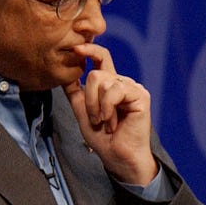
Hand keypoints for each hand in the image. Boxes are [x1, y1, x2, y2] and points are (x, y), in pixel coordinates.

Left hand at [63, 43, 158, 184]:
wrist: (118, 157)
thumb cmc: (103, 138)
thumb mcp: (82, 111)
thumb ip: (75, 91)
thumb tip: (65, 72)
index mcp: (110, 85)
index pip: (101, 59)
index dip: (89, 50)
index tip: (76, 48)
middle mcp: (122, 83)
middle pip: (95, 73)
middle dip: (89, 99)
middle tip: (96, 119)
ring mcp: (132, 88)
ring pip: (102, 80)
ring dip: (97, 106)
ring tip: (106, 123)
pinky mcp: (140, 95)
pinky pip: (115, 90)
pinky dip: (108, 108)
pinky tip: (113, 122)